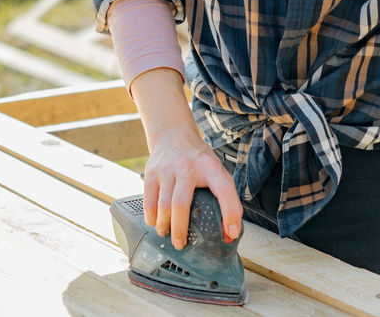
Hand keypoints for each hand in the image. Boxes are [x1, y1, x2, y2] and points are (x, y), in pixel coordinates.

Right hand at [142, 125, 242, 249]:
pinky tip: (156, 222)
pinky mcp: (152, 171)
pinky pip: (149, 200)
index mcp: (210, 167)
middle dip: (180, 230)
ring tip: (167, 235)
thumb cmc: (199, 159)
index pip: (224, 190)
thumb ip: (227, 198)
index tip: (230, 232)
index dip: (230, 212)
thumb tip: (230, 232)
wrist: (173, 135)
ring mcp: (167, 168)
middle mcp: (188, 167)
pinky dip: (151, 216)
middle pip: (181, 204)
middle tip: (181, 244)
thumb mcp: (217, 171)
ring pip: (163, 205)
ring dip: (164, 226)